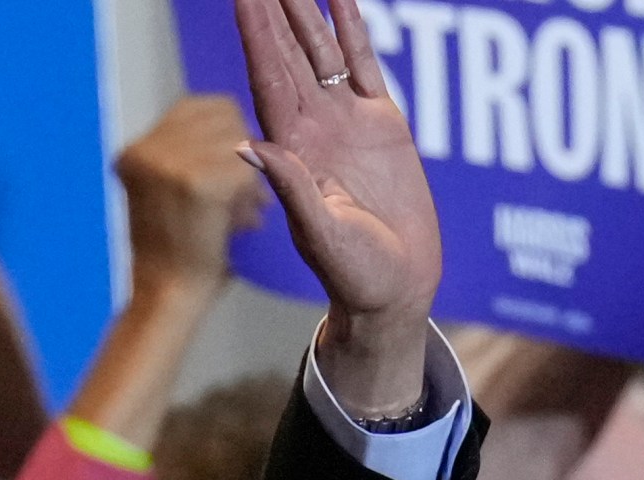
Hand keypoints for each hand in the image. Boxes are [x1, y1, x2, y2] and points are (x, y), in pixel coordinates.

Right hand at [118, 96, 268, 300]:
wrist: (167, 300)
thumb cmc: (176, 254)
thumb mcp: (165, 194)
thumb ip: (190, 157)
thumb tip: (244, 135)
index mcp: (135, 151)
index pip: (201, 107)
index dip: (229, 133)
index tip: (234, 169)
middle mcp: (146, 150)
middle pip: (225, 117)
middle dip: (243, 154)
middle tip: (243, 200)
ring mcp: (168, 163)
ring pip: (239, 142)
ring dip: (249, 177)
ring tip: (242, 214)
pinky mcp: (196, 181)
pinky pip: (247, 169)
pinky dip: (251, 197)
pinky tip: (242, 224)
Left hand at [230, 0, 441, 414]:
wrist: (394, 288)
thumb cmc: (355, 274)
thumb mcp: (320, 233)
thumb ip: (291, 187)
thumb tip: (249, 145)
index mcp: (291, 150)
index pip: (267, 78)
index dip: (255, 35)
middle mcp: (311, 128)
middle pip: (286, 54)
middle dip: (271, 10)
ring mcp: (345, 122)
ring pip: (319, 51)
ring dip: (303, 9)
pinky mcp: (381, 124)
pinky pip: (362, 64)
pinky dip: (351, 28)